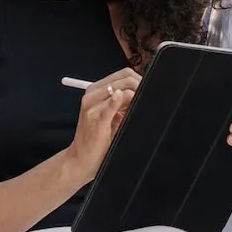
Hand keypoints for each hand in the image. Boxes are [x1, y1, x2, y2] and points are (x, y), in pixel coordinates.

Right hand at [65, 68, 140, 183]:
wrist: (83, 157)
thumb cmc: (99, 135)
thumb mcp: (112, 114)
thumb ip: (124, 100)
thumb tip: (143, 90)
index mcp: (96, 89)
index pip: (124, 74)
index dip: (140, 79)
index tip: (149, 89)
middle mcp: (92, 94)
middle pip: (124, 79)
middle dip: (140, 87)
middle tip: (148, 99)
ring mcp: (92, 106)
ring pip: (121, 91)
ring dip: (135, 98)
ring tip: (135, 111)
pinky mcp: (95, 119)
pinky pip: (111, 105)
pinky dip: (118, 102)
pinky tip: (122, 102)